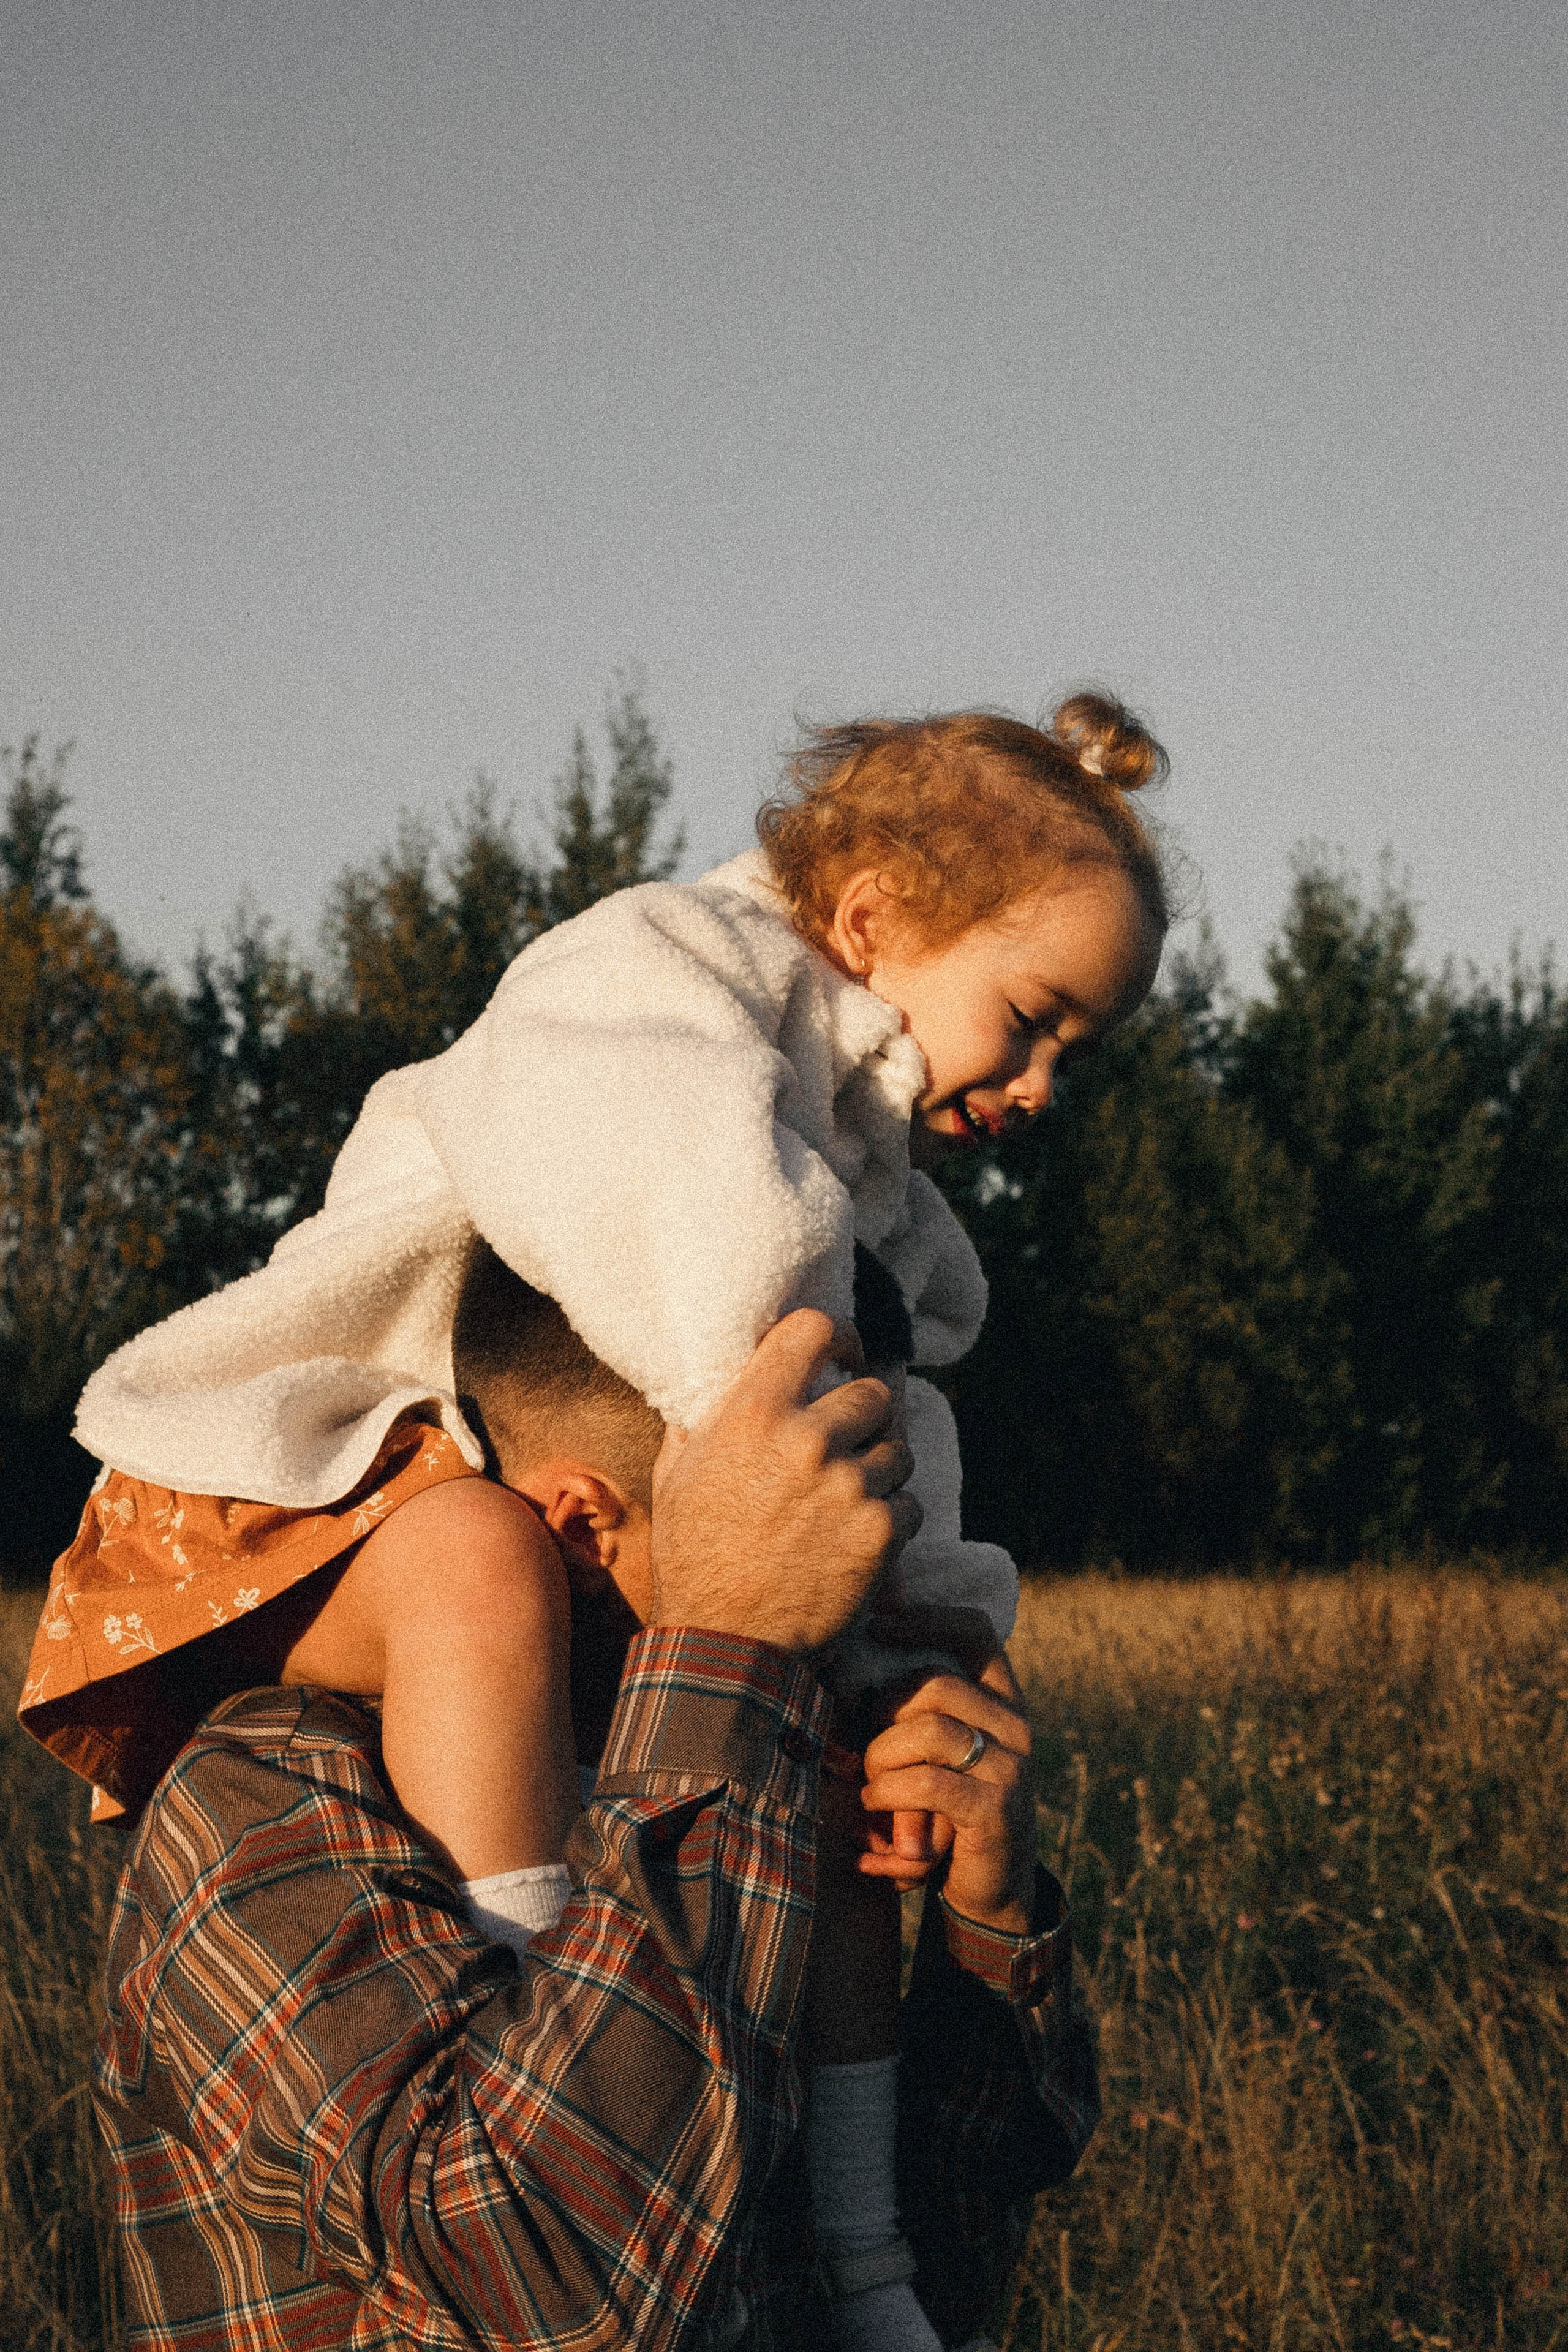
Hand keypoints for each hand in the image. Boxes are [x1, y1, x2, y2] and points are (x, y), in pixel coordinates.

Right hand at [649, 1311, 920, 1654]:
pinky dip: (892, 1519)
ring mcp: (850, 1486)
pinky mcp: (881, 1533)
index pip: (814, 1329)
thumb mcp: (677, 1476)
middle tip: (849, 1442)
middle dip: (865, 1416)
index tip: (846, 1351)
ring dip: (881, 1471)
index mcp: (753, 1413)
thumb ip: (704, 1421)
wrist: (725, 1645)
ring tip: (849, 1502)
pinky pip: (910, 1503)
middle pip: (873, 1392)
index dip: (839, 1334)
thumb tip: (722, 1385)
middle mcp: (808, 1440)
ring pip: (898, 1450)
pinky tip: (859, 1540)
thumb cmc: (694, 1560)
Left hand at [857, 1649, 1035, 1936]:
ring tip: (868, 1782)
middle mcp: (1016, 1726)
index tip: (876, 1626)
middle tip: (861, 1745)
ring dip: (881, 1755)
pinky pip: (926, 1783)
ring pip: (928, 1730)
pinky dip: (887, 1791)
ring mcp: (1011, 1768)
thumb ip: (917, 1709)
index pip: (976, 1632)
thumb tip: (852, 1656)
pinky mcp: (995, 1811)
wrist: (992, 1888)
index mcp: (1004, 1700)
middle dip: (883, 1710)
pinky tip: (874, 1804)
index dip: (926, 1619)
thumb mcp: (939, 1751)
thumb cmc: (948, 1808)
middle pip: (935, 1683)